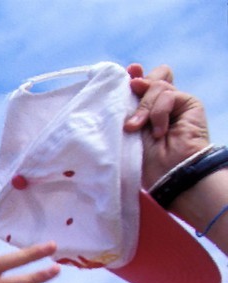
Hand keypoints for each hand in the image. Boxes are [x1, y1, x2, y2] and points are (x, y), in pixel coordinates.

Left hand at [126, 63, 211, 189]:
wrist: (167, 174)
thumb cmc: (143, 160)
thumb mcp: (128, 129)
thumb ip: (129, 105)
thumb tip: (132, 78)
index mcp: (145, 110)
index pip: (142, 83)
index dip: (135, 75)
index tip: (128, 71)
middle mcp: (162, 104)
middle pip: (155, 76)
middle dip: (140, 84)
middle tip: (131, 95)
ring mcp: (176, 103)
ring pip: (157, 85)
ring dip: (144, 108)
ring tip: (136, 129)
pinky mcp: (190, 104)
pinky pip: (168, 95)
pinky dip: (158, 112)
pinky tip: (159, 132)